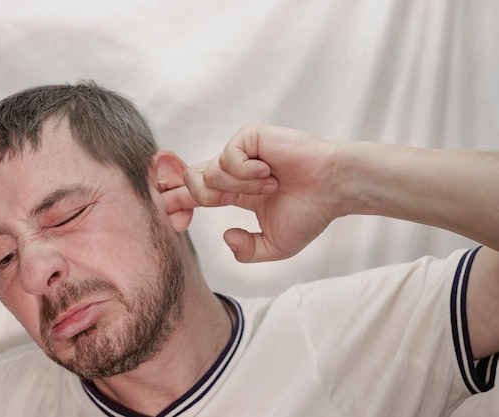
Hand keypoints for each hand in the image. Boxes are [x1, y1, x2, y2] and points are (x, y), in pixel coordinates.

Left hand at [182, 123, 342, 262]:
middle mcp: (234, 171)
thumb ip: (247, 252)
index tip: (177, 221)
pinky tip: (269, 172)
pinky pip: (226, 157)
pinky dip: (245, 172)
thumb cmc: (310, 213)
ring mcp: (240, 153)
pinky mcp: (249, 137)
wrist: (333, 190)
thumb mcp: (274, 245)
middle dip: (190, 196)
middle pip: (190, 180)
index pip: (195, 195)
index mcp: (235, 193)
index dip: (178, 205)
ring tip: (269, 186)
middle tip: (228, 201)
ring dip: (238, 188)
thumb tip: (225, 235)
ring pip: (209, 174)